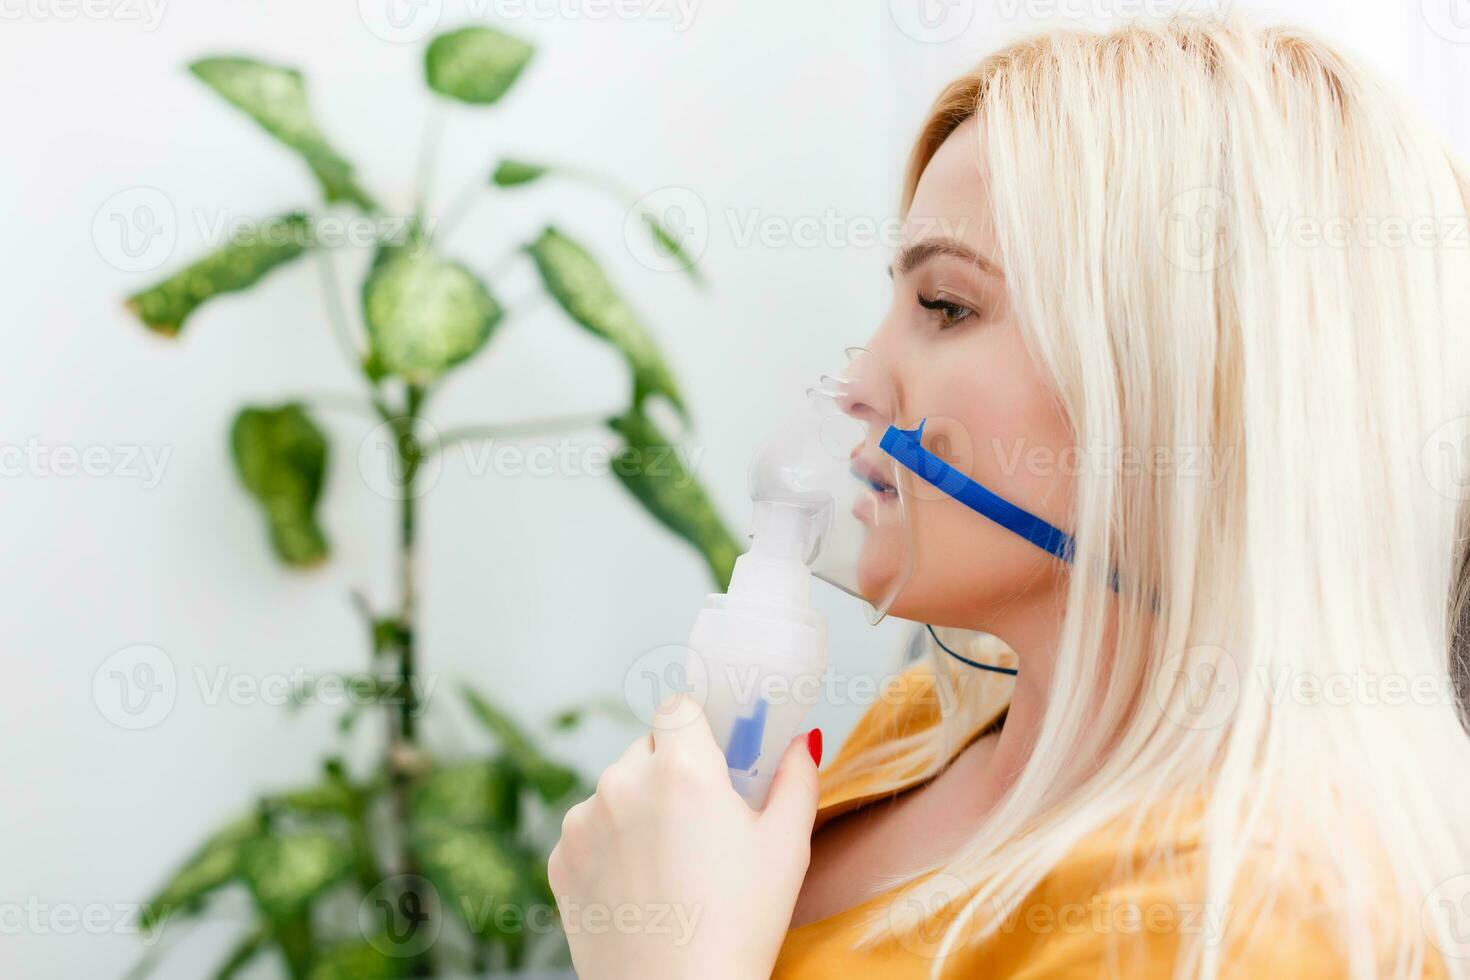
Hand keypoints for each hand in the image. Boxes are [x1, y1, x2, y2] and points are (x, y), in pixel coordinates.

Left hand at [547, 696, 820, 979]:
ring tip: (671, 865)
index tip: (714, 757)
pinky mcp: (560, 858)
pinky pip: (589, 830)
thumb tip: (800, 743)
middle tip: (702, 822)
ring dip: (638, 808)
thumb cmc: (738, 927)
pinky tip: (640, 887)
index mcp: (681, 769)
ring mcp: (583, 821)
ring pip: (616, 789)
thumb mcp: (786, 848)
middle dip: (671, 772)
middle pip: (646, 748)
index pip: (678, 707)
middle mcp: (622, 782)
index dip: (698, 729)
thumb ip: (795, 780)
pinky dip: (610, 846)